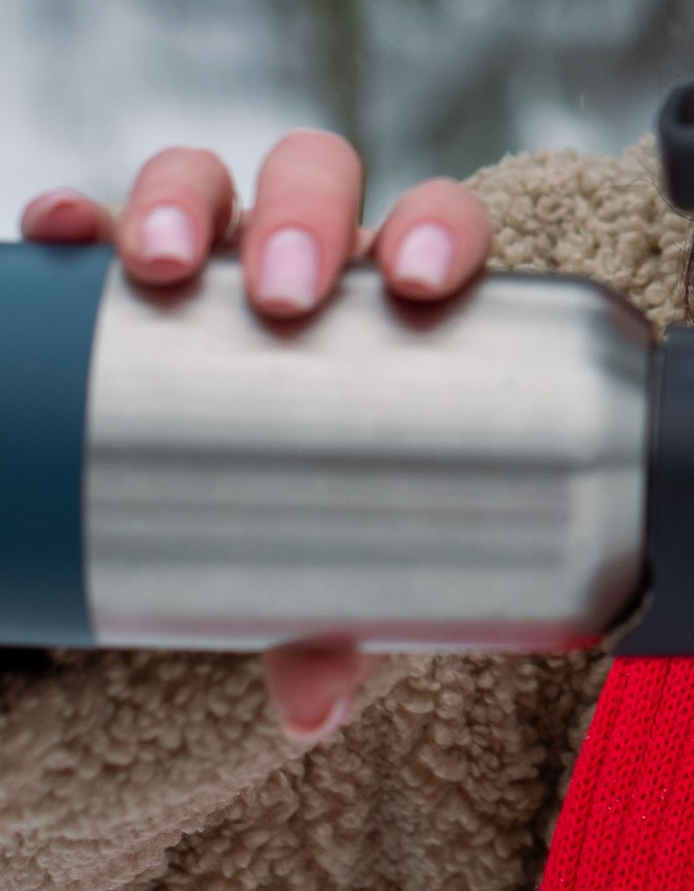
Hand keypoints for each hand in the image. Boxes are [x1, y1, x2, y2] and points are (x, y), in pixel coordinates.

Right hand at [18, 135, 492, 744]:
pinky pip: (94, 222)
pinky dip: (79, 218)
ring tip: (162, 265)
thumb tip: (313, 713)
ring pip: (205, 177)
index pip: (436, 227)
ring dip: (184, 198)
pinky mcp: (117, 273)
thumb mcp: (319, 568)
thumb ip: (324, 629)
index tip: (420, 283)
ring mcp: (210, 252)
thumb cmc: (300, 510)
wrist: (206, 507)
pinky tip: (57, 232)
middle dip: (303, 215)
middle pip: (316, 179)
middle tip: (284, 297)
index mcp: (391, 299)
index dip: (438, 230)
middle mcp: (304, 255)